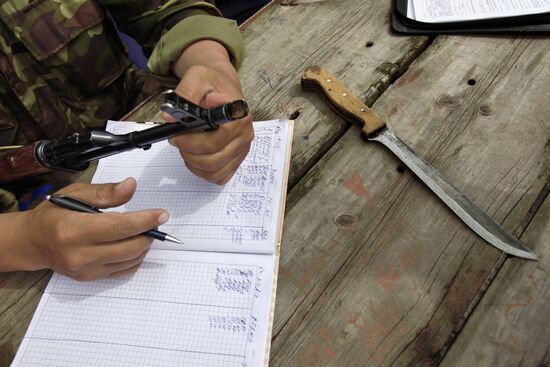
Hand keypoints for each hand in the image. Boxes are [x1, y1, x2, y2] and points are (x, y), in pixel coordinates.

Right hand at [8, 178, 167, 280]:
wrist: (33, 242)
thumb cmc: (54, 214)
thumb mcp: (76, 194)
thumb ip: (106, 192)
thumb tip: (131, 186)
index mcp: (74, 230)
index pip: (120, 227)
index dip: (146, 220)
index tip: (162, 214)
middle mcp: (80, 255)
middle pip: (130, 247)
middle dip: (149, 233)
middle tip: (155, 220)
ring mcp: (86, 270)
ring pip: (131, 260)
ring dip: (144, 244)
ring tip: (143, 230)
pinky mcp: (90, 278)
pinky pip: (124, 270)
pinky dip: (135, 256)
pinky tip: (132, 243)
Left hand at [164, 40, 253, 183]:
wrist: (223, 87)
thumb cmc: (212, 83)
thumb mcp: (197, 77)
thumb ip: (184, 94)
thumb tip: (171, 118)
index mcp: (237, 116)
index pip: (215, 142)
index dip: (191, 143)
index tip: (175, 136)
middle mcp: (244, 135)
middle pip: (213, 160)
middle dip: (189, 154)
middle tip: (177, 141)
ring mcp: (242, 149)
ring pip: (215, 172)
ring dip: (194, 164)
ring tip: (186, 147)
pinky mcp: (237, 158)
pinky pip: (219, 176)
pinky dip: (203, 171)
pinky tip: (196, 156)